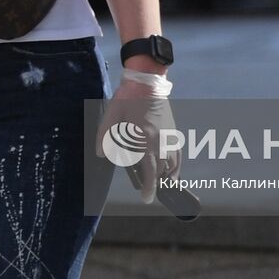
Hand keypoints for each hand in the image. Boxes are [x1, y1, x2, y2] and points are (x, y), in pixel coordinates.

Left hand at [96, 69, 176, 204]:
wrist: (146, 80)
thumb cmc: (127, 97)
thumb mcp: (111, 115)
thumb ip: (105, 136)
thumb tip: (101, 154)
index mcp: (144, 138)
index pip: (150, 170)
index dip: (148, 187)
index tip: (146, 198)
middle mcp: (160, 139)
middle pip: (161, 169)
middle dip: (155, 182)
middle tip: (147, 191)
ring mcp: (168, 134)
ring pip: (173, 163)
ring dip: (168, 175)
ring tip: (163, 183)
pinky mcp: (172, 129)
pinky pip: (178, 152)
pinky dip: (176, 163)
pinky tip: (171, 167)